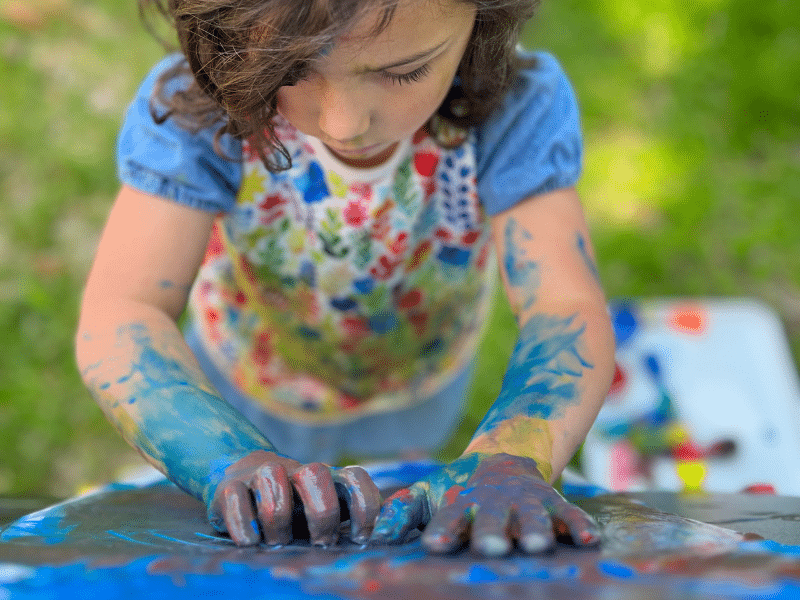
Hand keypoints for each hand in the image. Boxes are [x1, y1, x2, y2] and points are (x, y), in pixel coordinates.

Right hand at [208, 450, 381, 546]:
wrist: (242, 484)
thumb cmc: (294, 512)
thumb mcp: (323, 516)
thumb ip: (350, 522)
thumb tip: (386, 537)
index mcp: (327, 480)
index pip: (355, 478)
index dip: (363, 505)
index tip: (359, 539)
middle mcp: (296, 472)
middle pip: (315, 472)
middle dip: (322, 513)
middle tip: (320, 543)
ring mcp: (261, 474)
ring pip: (272, 475)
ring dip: (278, 517)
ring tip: (278, 543)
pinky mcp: (229, 486)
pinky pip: (234, 496)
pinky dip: (243, 522)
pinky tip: (250, 543)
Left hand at [371, 452, 599, 555]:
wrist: (501, 457)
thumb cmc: (458, 488)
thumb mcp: (427, 495)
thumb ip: (401, 514)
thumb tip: (373, 538)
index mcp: (460, 504)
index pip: (448, 518)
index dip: (442, 529)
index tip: (433, 543)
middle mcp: (493, 504)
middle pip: (491, 520)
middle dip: (489, 533)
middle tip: (489, 547)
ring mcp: (524, 502)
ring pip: (530, 517)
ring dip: (533, 529)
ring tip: (535, 545)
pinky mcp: (552, 503)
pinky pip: (569, 514)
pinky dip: (578, 525)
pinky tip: (588, 540)